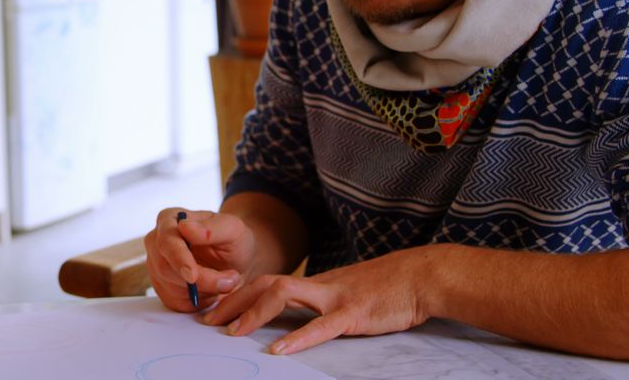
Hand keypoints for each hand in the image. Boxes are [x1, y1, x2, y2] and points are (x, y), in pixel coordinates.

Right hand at [143, 208, 254, 311]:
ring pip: (170, 288)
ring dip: (202, 292)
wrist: (236, 260)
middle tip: (229, 282)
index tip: (192, 276)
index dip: (178, 259)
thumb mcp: (233, 229)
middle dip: (199, 281)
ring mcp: (156, 266)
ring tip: (225, 282)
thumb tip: (185, 227)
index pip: (166, 241)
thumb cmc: (233, 240)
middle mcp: (156, 241)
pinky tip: (211, 290)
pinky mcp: (162, 287)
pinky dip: (197, 302)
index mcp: (169, 219)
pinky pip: (174, 302)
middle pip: (165, 268)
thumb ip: (212, 228)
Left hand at [203, 246, 434, 354]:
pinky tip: (279, 351)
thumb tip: (298, 321)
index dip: (237, 295)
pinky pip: (322, 326)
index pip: (267, 283)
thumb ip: (323, 304)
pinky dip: (299, 338)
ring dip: (254, 313)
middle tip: (206, 321)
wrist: (422, 276)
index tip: (214, 310)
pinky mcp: (355, 313)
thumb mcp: (348, 293)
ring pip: (284, 294)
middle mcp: (318, 286)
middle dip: (232, 301)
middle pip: (265, 284)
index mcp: (315, 284)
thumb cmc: (388, 288)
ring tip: (231, 332)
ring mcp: (335, 297)